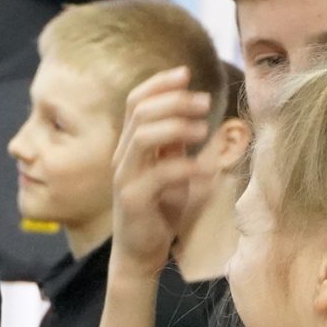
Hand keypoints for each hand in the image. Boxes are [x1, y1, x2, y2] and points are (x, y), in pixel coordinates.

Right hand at [111, 68, 220, 275]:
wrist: (141, 253)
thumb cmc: (158, 210)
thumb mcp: (170, 170)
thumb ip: (173, 145)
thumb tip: (191, 114)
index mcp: (129, 145)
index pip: (135, 101)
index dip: (159, 83)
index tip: (186, 73)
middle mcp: (122, 156)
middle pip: (140, 113)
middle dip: (174, 100)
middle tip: (204, 102)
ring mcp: (125, 177)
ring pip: (143, 136)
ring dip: (176, 126)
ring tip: (203, 129)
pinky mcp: (132, 199)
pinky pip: (157, 174)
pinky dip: (184, 167)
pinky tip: (204, 169)